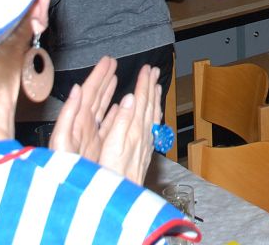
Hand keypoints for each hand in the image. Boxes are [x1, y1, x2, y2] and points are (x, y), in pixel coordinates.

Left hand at [51, 56, 117, 160]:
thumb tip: (75, 90)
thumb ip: (68, 114)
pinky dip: (114, 113)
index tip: (107, 62)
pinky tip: (120, 106)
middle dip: (104, 78)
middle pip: (95, 96)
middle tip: (112, 63)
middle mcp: (84, 126)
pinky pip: (108, 124)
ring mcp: (91, 135)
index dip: (98, 76)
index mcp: (77, 121)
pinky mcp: (98, 147)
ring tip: (114, 78)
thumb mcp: (61, 139)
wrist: (68, 191)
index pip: (88, 92)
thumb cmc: (60, 167)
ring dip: (108, 92)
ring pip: (102, 108)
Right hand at [97, 65, 160, 183]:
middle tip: (153, 70)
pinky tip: (153, 113)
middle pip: (149, 105)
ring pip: (153, 114)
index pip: (141, 101)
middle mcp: (144, 134)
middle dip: (151, 86)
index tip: (146, 69)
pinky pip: (152, 125)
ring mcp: (146, 142)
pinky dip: (153, 113)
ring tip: (156, 85)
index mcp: (135, 130)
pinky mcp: (145, 150)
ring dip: (154, 98)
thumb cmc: (112, 174)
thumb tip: (131, 98)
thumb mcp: (112, 146)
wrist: (121, 198)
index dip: (144, 84)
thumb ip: (122, 121)